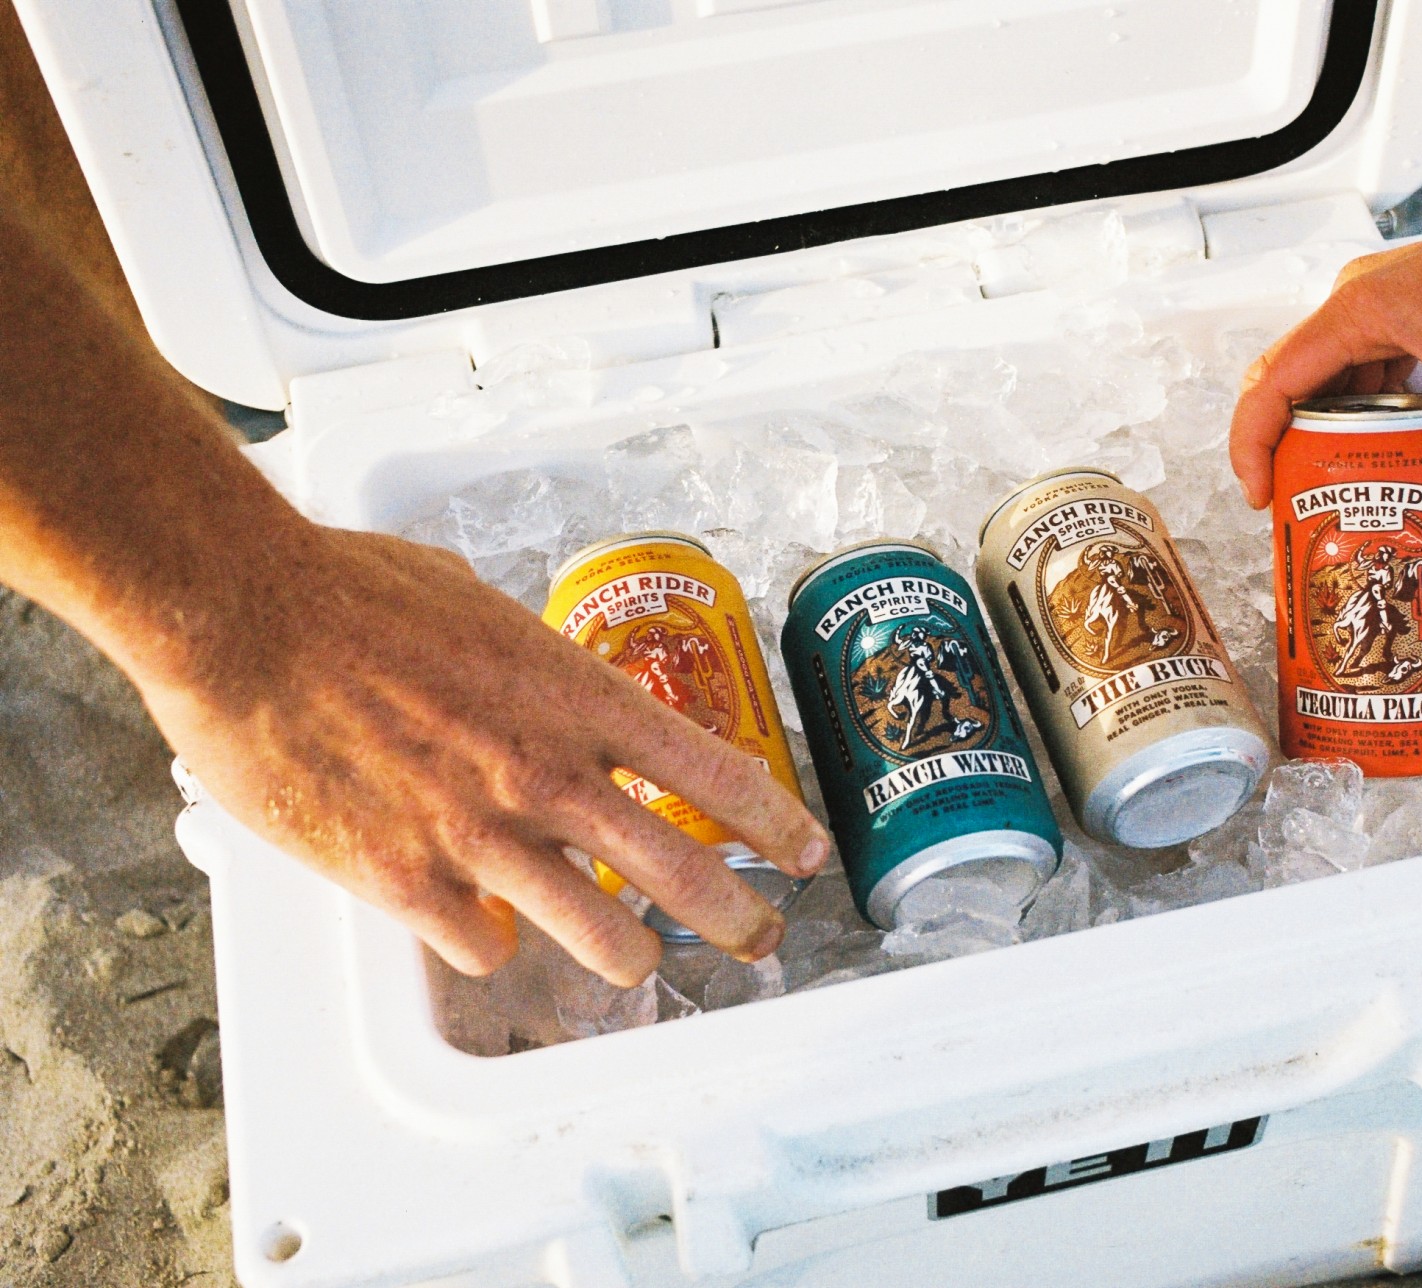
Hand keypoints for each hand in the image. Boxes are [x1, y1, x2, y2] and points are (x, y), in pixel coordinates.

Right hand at [139, 521, 829, 986]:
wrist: (247, 615)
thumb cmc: (356, 593)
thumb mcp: (483, 607)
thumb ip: (534, 665)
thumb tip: (541, 684)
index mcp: (578, 697)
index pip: (716, 774)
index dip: (776, 825)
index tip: (805, 853)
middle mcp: (549, 774)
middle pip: (685, 875)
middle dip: (739, 920)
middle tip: (758, 940)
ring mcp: (484, 836)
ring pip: (605, 938)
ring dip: (628, 954)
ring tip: (634, 958)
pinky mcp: (410, 882)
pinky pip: (486, 948)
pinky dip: (490, 942)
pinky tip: (480, 923)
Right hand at [1229, 186, 1421, 576]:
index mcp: (1361, 309)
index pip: (1271, 383)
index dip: (1252, 446)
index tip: (1263, 494)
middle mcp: (1360, 300)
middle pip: (1288, 383)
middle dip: (1283, 448)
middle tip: (1294, 502)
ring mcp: (1382, 304)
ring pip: (1326, 379)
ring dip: (1325, 432)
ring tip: (1336, 486)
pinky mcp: (1407, 313)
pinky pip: (1362, 370)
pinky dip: (1363, 413)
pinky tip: (1385, 451)